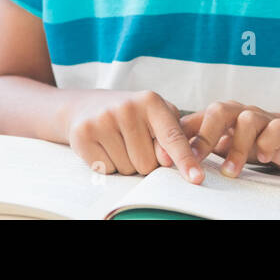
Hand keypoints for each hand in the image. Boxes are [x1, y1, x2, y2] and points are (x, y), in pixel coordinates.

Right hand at [64, 89, 204, 182]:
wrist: (86, 105)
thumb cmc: (130, 115)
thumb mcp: (155, 116)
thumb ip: (170, 136)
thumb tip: (168, 161)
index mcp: (151, 101)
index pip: (172, 137)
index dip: (185, 159)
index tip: (196, 178)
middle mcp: (127, 107)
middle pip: (148, 163)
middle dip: (144, 161)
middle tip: (133, 142)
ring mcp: (103, 120)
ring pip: (127, 169)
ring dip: (125, 164)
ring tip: (118, 142)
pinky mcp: (83, 134)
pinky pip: (106, 170)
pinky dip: (107, 165)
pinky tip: (103, 146)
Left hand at [159, 101, 279, 178]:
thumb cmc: (255, 141)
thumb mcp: (224, 144)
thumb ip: (199, 145)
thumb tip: (164, 156)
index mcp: (221, 116)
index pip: (196, 119)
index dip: (180, 137)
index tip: (167, 160)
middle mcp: (240, 113)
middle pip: (218, 111)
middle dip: (204, 135)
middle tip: (195, 159)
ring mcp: (263, 118)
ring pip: (247, 120)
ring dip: (237, 147)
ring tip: (230, 171)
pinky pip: (276, 128)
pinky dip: (268, 143)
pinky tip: (264, 158)